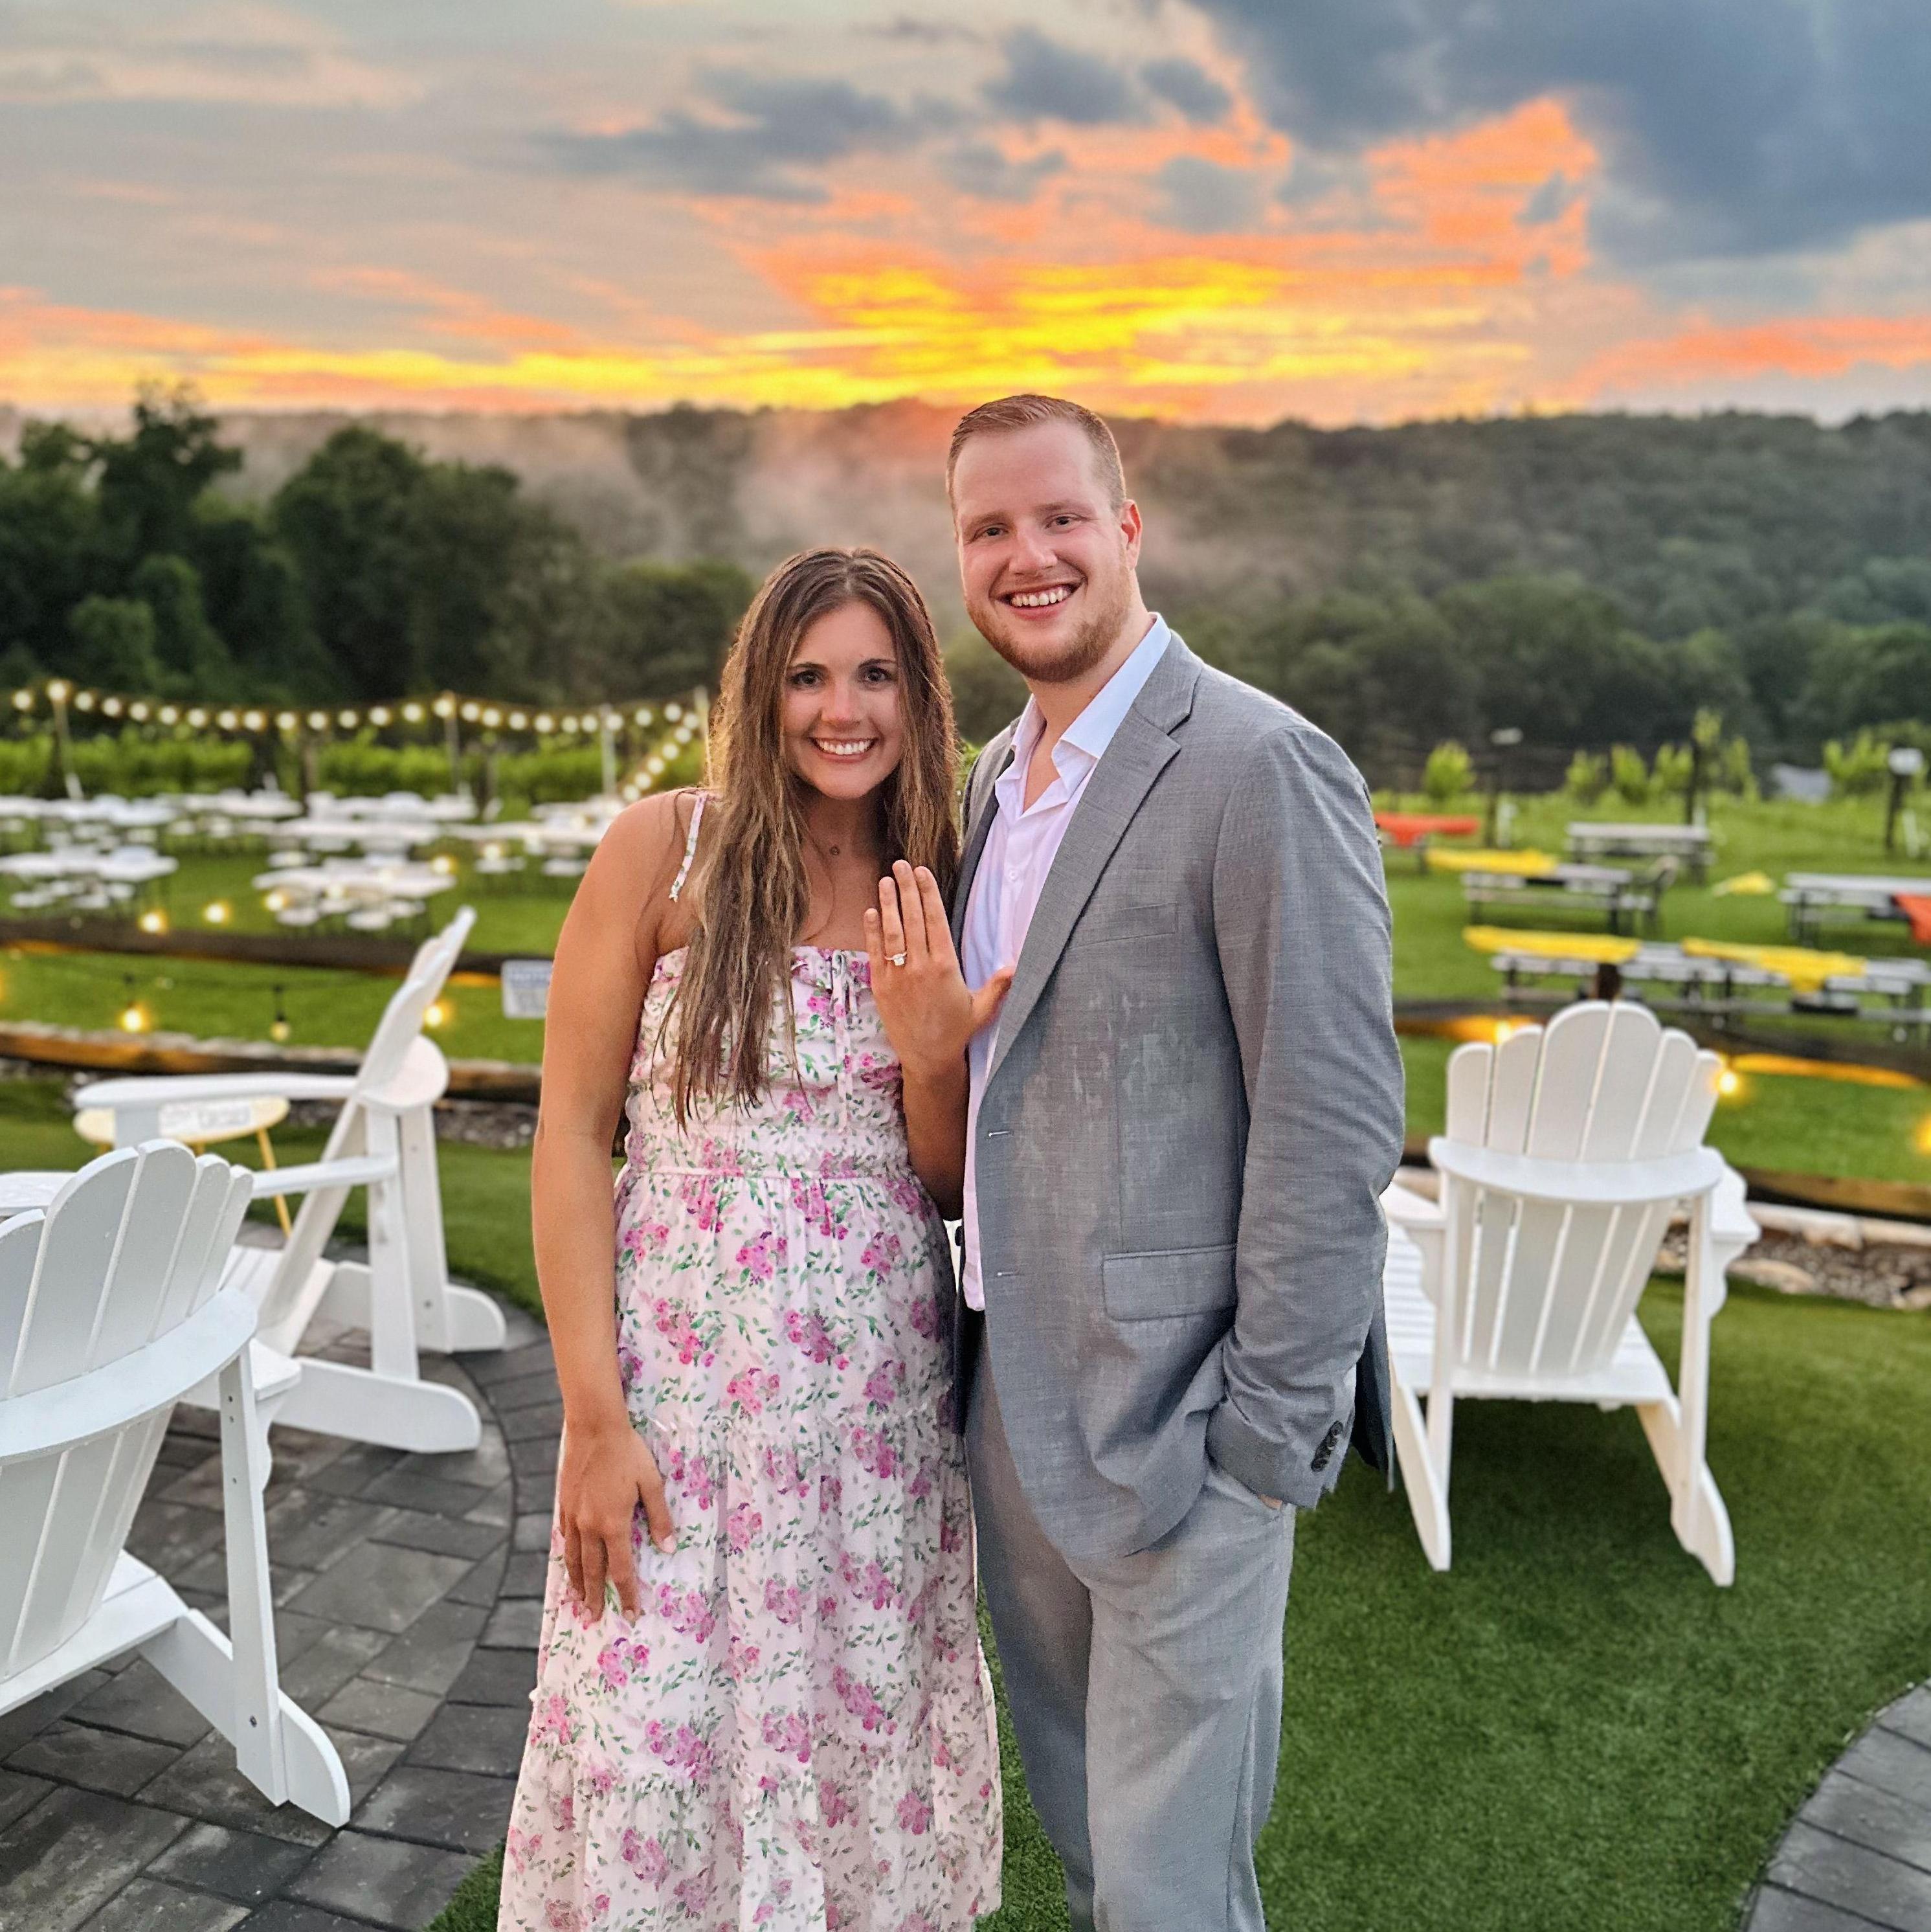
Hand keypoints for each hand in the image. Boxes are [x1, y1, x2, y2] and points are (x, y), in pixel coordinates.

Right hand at [556, 1416, 673, 1618]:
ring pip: (574, 1559)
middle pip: (593, 1571)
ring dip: (577, 1583)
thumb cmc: (628, 1452)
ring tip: (579, 1601)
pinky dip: (567, 1557)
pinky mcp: (564, 1505)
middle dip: (596, 1597)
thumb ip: (660, 1517)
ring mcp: (573, 1517)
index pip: (622, 1570)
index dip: (627, 1594)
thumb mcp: (651, 1483)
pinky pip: (565, 1539)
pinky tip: (569, 1564)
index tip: (630, 1614)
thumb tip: (669, 1548)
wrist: (594, 1428)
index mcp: (614, 1524)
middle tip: (595, 1617)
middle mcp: (590, 1526)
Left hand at [864, 860, 1011, 1080]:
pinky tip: (872, 912)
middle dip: (906, 889)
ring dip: (888, 903)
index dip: (927, 893)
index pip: (935, 920)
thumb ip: (998, 985)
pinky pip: (875, 953)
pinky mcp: (881, 986)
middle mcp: (920, 967)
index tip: (922, 872)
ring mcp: (898, 976)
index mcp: (946, 967)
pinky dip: (873, 931)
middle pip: (912, 918)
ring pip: (892, 931)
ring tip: (885, 880)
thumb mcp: (983, 1008)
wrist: (927, 1058)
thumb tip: (1016, 965)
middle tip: (901, 865)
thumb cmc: (957, 1031)